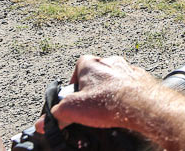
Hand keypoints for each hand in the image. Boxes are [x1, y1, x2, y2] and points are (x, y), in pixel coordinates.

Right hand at [35, 55, 157, 132]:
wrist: (141, 104)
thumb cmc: (108, 102)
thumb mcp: (72, 110)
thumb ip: (56, 114)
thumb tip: (42, 123)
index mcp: (92, 64)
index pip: (78, 66)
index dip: (74, 81)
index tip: (73, 96)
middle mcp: (111, 61)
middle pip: (97, 73)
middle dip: (92, 88)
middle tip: (90, 105)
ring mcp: (129, 69)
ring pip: (115, 79)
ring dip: (110, 91)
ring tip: (107, 108)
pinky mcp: (142, 80)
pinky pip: (130, 86)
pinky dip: (125, 95)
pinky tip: (122, 108)